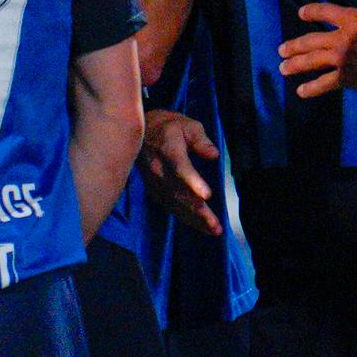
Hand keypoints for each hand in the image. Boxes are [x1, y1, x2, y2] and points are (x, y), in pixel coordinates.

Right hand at [138, 110, 223, 236]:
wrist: (141, 132)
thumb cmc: (170, 127)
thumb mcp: (188, 126)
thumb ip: (201, 141)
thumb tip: (214, 155)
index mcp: (169, 150)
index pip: (181, 169)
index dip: (193, 183)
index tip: (207, 195)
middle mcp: (159, 170)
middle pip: (179, 193)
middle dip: (198, 211)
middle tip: (216, 226)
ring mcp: (155, 183)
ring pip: (175, 204)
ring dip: (195, 219)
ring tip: (214, 230)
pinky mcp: (155, 191)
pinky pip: (171, 207)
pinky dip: (186, 218)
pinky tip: (201, 226)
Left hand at [279, 0, 356, 97]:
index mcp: (351, 20)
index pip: (326, 13)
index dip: (312, 12)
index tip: (301, 13)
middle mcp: (340, 40)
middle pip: (311, 41)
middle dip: (295, 45)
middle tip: (281, 50)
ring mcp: (341, 59)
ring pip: (312, 62)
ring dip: (296, 65)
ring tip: (283, 68)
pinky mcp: (346, 77)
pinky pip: (324, 84)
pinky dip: (311, 88)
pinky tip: (300, 91)